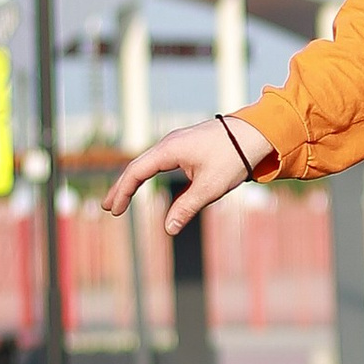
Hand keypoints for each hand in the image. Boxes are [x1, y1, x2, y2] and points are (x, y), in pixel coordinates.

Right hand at [105, 114, 271, 230]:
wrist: (256, 133)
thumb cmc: (233, 158)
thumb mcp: (210, 188)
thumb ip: (187, 208)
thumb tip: (169, 230)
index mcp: (169, 149)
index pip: (136, 171)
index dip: (123, 192)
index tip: (114, 210)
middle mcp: (169, 143)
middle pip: (136, 166)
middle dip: (121, 187)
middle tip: (108, 207)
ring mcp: (177, 142)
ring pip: (147, 162)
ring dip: (132, 180)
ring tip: (121, 198)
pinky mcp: (186, 144)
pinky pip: (158, 160)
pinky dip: (147, 173)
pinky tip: (144, 182)